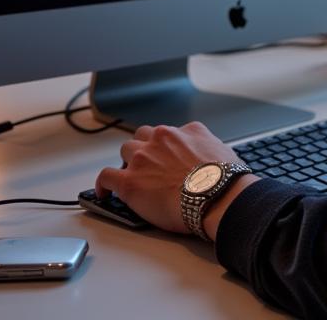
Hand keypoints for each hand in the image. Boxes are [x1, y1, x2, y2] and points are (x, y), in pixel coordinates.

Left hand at [95, 121, 256, 235]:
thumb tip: (205, 156)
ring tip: (129, 177)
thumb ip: (205, 146)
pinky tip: (104, 193)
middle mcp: (162, 138)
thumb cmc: (223, 179)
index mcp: (185, 130)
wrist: (217, 195)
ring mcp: (143, 158)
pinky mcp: (129, 181)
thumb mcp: (220, 149)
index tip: (164, 158)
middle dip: (144, 150)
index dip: (164, 147)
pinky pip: (106, 176)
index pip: (167, 133)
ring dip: (127, 163)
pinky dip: (103, 184)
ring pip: (125, 151)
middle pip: (143, 137)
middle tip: (148, 167)